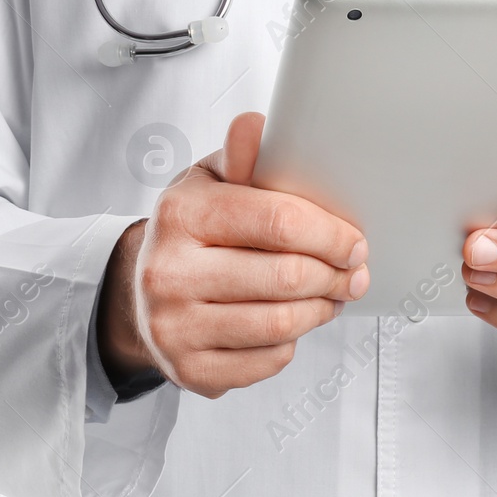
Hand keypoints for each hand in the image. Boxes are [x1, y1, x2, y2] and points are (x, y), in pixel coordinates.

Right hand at [97, 112, 369, 398]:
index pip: (278, 222)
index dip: (330, 233)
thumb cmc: (193, 228)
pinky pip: (267, 360)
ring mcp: (174, 327)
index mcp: (180, 214)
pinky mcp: (188, 370)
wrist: (142, 287)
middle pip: (286, 277)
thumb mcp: (210, 181)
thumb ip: (241, 156)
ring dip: (321, 309)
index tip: (355, 241)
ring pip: (282, 324)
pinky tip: (292, 322)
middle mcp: (169, 272)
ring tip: (331, 295)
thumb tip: (256, 126)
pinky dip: (292, 341)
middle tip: (352, 272)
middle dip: (334, 275)